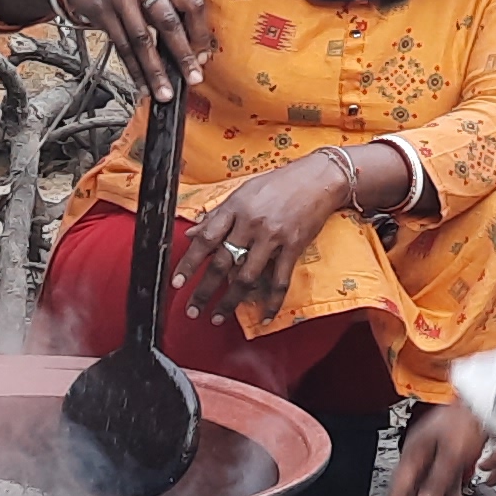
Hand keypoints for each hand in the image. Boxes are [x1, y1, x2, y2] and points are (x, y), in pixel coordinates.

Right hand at [56, 0, 211, 98]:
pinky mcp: (102, 11)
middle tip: (192, 78)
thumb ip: (172, 4)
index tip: (203, 56)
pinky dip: (133, 69)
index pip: (191, 3)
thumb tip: (193, 47)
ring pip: (142, 39)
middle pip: (167, 22)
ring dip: (154, 70)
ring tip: (164, 91)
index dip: (200, 33)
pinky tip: (142, 83)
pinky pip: (122, 46)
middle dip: (182, 55)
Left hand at [171, 163, 344, 323]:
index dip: (189, 263)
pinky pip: (280, 280)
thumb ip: (217, 216)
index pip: (205, 239)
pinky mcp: (293, 247)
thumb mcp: (242, 192)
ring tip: (218, 317)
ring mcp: (272, 237)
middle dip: (204, 290)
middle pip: (222, 263)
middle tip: (192, 310)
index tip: (177, 282)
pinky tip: (263, 316)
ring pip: (246, 276)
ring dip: (230, 301)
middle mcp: (250, 223)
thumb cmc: (278, 183)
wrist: (318, 178)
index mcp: (235, 208)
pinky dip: (271, 301)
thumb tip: (192, 233)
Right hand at [383, 400, 492, 495]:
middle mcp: (421, 457)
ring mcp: (435, 458)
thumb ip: (435, 485)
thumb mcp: (450, 457)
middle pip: (413, 493)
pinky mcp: (450, 460)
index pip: (399, 490)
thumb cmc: (463, 422)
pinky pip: (446, 484)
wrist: (483, 406)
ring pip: (431, 491)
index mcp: (413, 454)